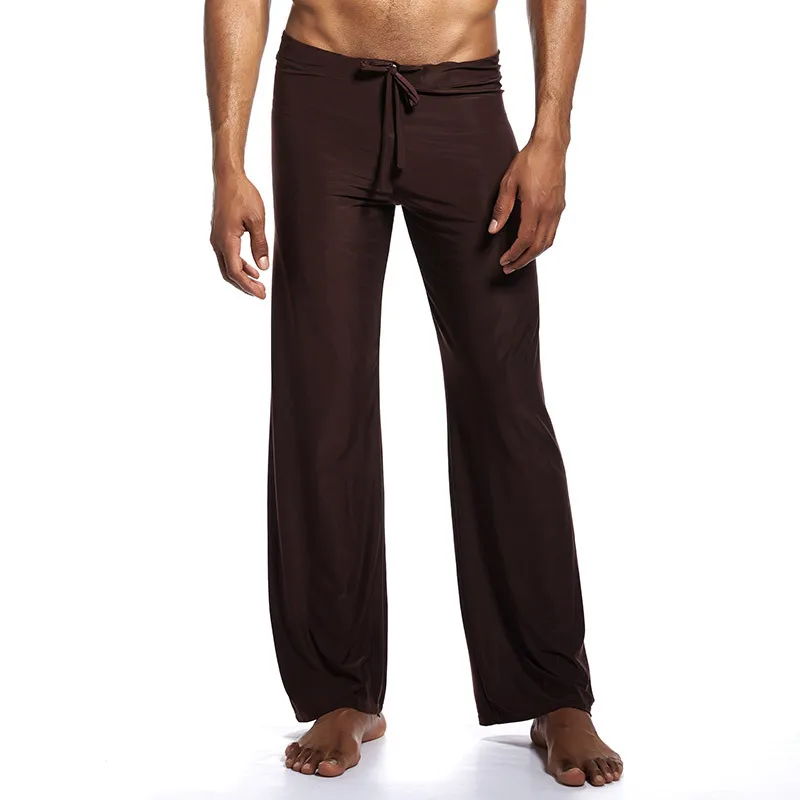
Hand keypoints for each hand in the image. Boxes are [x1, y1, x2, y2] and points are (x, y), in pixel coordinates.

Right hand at [210, 174, 269, 297]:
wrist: (229, 178)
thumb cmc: (242, 195)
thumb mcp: (257, 220)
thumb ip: (260, 245)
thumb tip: (263, 266)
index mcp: (226, 240)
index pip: (235, 272)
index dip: (248, 286)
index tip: (261, 294)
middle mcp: (218, 242)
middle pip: (229, 273)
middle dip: (245, 285)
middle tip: (261, 293)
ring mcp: (217, 238)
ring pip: (227, 266)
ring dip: (242, 276)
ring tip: (259, 283)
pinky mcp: (219, 234)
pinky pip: (227, 256)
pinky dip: (239, 265)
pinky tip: (252, 268)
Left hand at [489, 137, 566, 273]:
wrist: (551, 146)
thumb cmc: (529, 160)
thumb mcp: (509, 182)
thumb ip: (501, 208)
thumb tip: (493, 230)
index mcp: (536, 206)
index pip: (525, 239)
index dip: (514, 254)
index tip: (503, 261)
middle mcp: (550, 211)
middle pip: (538, 246)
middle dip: (523, 260)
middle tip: (509, 268)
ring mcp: (557, 209)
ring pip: (548, 241)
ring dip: (534, 254)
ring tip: (520, 260)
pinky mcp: (560, 206)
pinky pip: (553, 232)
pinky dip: (542, 243)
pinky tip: (532, 244)